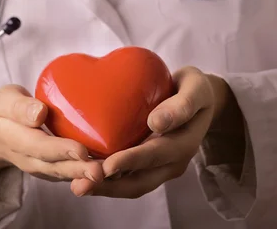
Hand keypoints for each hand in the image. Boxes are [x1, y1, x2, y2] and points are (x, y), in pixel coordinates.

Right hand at [0, 85, 103, 187]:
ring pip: (63, 174)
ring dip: (85, 176)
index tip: (80, 150)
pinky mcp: (51, 170)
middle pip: (54, 167)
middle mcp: (27, 159)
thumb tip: (39, 112)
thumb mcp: (5, 100)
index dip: (60, 150)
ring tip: (108, 173)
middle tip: (100, 170)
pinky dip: (85, 175)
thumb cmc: (4, 110)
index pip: (38, 146)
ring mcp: (40, 168)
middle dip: (78, 169)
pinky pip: (68, 174)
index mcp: (13, 138)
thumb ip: (19, 106)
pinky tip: (107, 170)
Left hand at [70, 67, 233, 197]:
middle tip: (80, 185)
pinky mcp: (147, 166)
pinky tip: (82, 174)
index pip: (154, 156)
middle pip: (139, 181)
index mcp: (183, 144)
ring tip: (77, 186)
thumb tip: (156, 122)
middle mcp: (171, 162)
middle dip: (109, 185)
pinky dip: (105, 180)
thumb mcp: (196, 89)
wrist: (199, 100)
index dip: (130, 162)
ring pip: (131, 185)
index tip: (107, 166)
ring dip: (104, 188)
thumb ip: (182, 104)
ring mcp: (159, 167)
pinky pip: (126, 178)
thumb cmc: (195, 89)